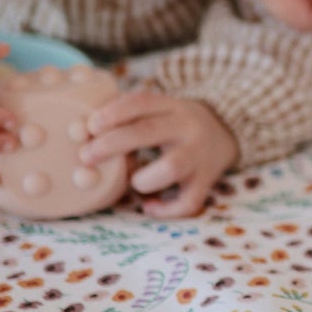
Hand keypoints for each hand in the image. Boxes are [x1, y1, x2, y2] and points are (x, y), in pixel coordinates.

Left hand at [82, 90, 237, 217]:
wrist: (226, 132)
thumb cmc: (176, 124)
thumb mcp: (160, 109)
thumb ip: (130, 117)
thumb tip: (85, 136)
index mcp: (173, 107)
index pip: (142, 103)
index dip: (113, 113)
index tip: (91, 126)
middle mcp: (188, 128)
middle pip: (149, 132)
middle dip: (113, 144)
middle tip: (86, 157)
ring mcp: (199, 155)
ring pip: (171, 167)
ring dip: (143, 179)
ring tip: (134, 182)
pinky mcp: (207, 180)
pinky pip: (188, 200)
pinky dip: (166, 209)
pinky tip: (150, 206)